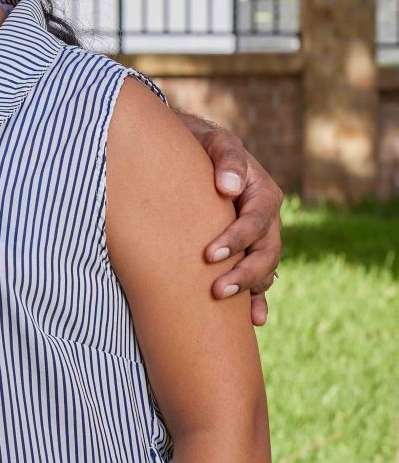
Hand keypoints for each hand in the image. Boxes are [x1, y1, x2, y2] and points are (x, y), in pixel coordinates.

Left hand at [182, 116, 282, 324]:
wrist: (195, 153)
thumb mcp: (216, 142)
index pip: (256, 222)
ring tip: (224, 306)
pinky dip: (258, 299)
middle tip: (216, 291)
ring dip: (249, 290)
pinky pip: (259, 278)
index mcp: (263, 194)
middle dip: (244, 274)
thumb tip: (228, 186)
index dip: (237, 240)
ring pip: (264, 269)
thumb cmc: (203, 146)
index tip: (210, 255)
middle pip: (266, 253)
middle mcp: (267, 219)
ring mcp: (259, 238)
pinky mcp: (246, 250)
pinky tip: (254, 320)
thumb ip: (226, 159)